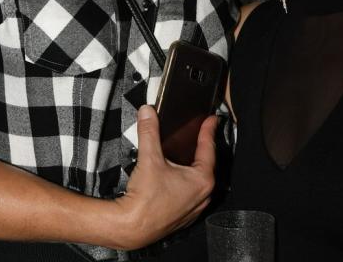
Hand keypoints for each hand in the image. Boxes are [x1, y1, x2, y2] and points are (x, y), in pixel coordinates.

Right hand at [114, 105, 216, 249]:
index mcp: (202, 180)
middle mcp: (202, 195)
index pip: (208, 148)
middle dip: (203, 148)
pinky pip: (191, 194)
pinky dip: (187, 182)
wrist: (131, 228)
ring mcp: (194, 208)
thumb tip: (147, 113)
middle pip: (206, 164)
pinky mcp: (183, 216)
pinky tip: (178, 177)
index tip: (211, 120)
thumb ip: (149, 132)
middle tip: (201, 134)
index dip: (208, 130)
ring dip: (195, 167)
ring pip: (199, 181)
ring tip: (190, 153)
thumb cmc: (145, 200)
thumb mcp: (149, 158)